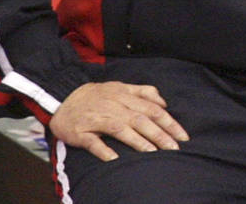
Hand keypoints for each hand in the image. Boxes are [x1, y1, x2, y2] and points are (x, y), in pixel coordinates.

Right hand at [49, 81, 188, 162]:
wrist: (63, 98)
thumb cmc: (97, 96)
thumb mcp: (120, 87)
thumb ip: (143, 92)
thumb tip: (164, 102)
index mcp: (124, 96)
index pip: (152, 109)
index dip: (169, 122)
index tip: (183, 136)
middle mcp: (113, 106)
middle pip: (140, 119)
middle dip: (159, 134)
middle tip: (174, 148)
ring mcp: (97, 119)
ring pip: (120, 129)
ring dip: (137, 141)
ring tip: (153, 153)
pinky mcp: (81, 132)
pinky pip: (93, 142)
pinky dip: (104, 150)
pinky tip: (115, 159)